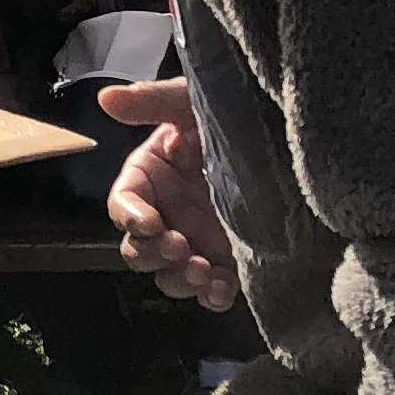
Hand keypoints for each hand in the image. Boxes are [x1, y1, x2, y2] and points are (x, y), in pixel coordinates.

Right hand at [101, 76, 238, 309]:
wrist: (288, 136)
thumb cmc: (236, 113)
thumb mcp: (194, 102)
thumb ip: (153, 101)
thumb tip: (106, 98)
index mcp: (151, 176)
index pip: (123, 204)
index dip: (129, 217)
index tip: (149, 222)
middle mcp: (168, 213)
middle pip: (138, 249)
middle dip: (153, 254)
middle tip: (180, 247)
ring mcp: (197, 241)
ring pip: (169, 275)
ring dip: (179, 279)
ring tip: (204, 271)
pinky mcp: (228, 261)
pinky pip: (211, 290)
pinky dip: (213, 296)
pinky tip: (223, 288)